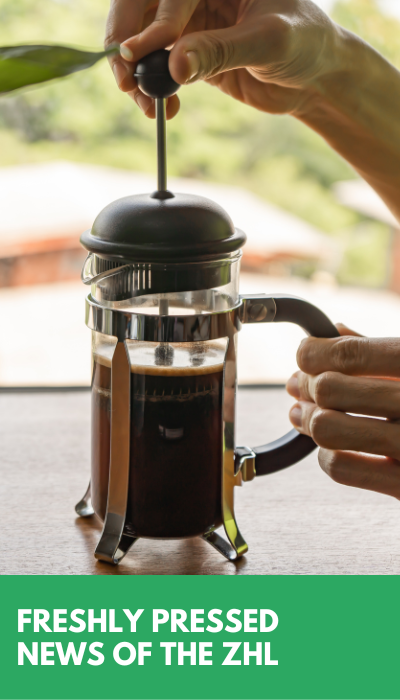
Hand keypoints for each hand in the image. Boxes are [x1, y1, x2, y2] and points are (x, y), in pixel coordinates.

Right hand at [105, 0, 339, 118]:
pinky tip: (160, 107)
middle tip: (125, 79)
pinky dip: (152, 89)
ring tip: (143, 102)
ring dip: (136, 72)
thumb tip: (174, 65)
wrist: (317, 76)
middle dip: (127, 42)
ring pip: (144, 40)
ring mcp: (192, 24)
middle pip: (142, 7)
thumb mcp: (269, 42)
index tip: (141, 56)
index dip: (153, 22)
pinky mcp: (192, 55)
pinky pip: (159, 68)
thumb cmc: (307, 42)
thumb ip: (221, 50)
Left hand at [286, 325, 399, 499]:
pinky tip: (333, 447)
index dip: (314, 351)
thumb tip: (337, 329)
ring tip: (306, 415)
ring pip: (328, 428)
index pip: (351, 353)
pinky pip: (340, 467)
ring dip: (308, 419)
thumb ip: (385, 351)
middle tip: (300, 387)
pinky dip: (326, 455)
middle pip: (330, 388)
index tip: (304, 353)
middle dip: (306, 385)